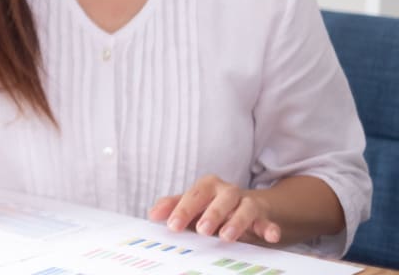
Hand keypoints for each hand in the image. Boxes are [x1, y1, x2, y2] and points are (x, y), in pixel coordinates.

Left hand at [148, 174, 280, 243]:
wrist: (247, 206)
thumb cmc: (212, 206)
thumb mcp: (193, 205)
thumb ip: (173, 207)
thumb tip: (152, 214)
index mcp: (208, 186)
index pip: (194, 195)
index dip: (182, 209)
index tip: (173, 226)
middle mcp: (228, 191)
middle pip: (222, 197)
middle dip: (212, 213)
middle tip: (202, 230)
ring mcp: (248, 203)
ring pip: (245, 207)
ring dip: (237, 221)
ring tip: (227, 237)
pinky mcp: (264, 217)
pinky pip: (268, 221)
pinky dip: (270, 228)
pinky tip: (270, 236)